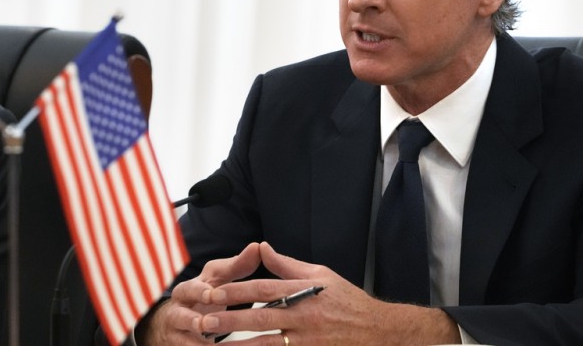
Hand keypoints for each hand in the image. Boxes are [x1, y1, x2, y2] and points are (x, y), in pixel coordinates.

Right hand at [138, 242, 262, 344]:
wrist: (176, 321)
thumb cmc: (203, 293)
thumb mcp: (217, 279)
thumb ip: (237, 266)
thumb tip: (257, 247)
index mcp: (187, 290)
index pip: (191, 289)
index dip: (200, 292)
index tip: (211, 294)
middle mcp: (177, 312)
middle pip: (180, 316)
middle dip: (192, 320)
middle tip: (204, 323)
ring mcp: (176, 334)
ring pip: (183, 341)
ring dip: (196, 343)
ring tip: (209, 343)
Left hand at [197, 242, 460, 344]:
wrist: (379, 332)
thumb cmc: (348, 301)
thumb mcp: (320, 274)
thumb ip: (287, 264)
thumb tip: (261, 247)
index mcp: (304, 292)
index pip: (263, 289)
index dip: (236, 290)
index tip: (212, 291)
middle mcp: (304, 316)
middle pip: (259, 318)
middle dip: (229, 319)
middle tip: (203, 321)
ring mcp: (306, 341)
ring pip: (265, 345)